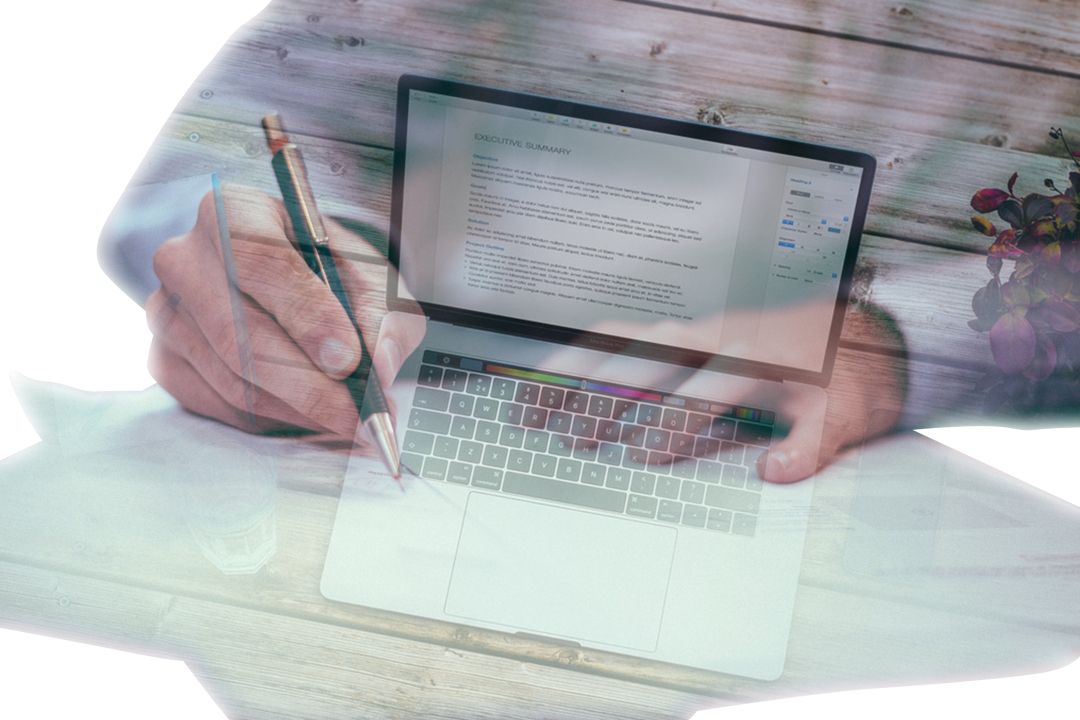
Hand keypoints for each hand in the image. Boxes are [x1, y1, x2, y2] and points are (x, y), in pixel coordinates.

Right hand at [145, 184, 425, 440]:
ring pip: (232, 379)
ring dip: (298, 409)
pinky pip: (218, 405)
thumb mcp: (373, 284)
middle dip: (308, 385)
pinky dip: (272, 419)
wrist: (295, 291)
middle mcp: (185, 258)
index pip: (260, 260)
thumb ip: (381, 318)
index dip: (306, 315)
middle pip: (240, 332)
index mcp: (235, 212)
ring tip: (347, 419)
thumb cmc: (334, 278)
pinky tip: (308, 414)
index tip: (348, 360)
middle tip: (359, 415)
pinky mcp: (163, 360)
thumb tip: (377, 367)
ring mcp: (164, 311)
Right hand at [543, 304, 904, 482]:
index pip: (700, 392)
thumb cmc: (848, 376)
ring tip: (533, 408)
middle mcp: (714, 336)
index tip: (643, 459)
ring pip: (619, 343)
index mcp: (752, 356)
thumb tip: (773, 473)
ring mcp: (694, 330)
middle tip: (559, 434)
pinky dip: (585, 357)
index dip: (671, 426)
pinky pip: (624, 339)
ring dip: (575, 373)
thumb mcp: (844, 414)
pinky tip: (558, 382)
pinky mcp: (684, 333)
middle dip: (597, 395)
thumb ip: (809, 444)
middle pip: (641, 358)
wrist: (860, 329)